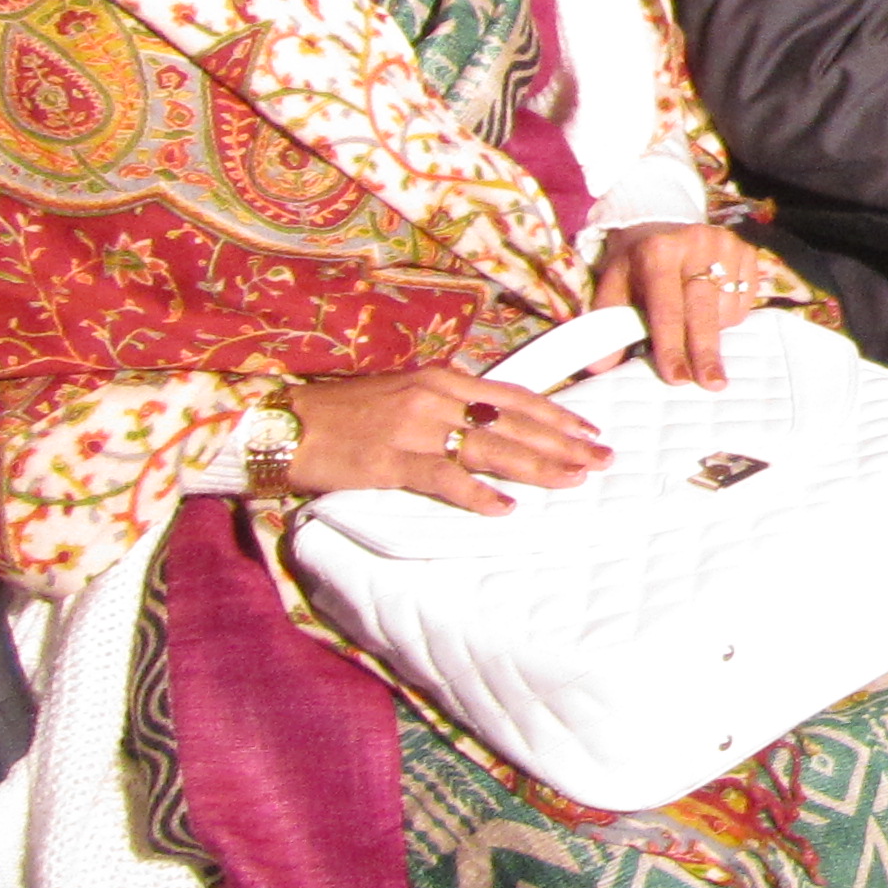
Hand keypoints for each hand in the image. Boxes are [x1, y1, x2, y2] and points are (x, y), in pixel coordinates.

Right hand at [282, 368, 608, 513]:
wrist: (284, 422)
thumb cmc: (341, 413)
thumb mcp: (403, 396)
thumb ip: (446, 407)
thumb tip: (489, 426)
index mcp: (442, 379)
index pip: (515, 396)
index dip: (557, 415)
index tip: (591, 431)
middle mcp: (435, 397)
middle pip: (514, 422)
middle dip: (564, 442)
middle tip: (603, 460)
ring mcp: (414, 428)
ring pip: (491, 448)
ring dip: (537, 466)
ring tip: (574, 480)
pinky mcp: (389, 460)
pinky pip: (443, 478)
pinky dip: (476, 494)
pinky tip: (505, 507)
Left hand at [591, 220, 782, 387]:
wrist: (661, 226)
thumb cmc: (636, 266)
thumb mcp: (614, 286)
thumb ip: (608, 324)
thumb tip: (601, 366)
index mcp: (657, 252)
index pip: (667, 308)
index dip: (671, 345)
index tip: (678, 379)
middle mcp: (695, 242)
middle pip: (703, 309)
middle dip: (704, 351)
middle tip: (711, 383)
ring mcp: (725, 244)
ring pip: (728, 308)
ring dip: (714, 332)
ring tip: (694, 327)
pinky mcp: (747, 250)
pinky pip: (745, 300)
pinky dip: (730, 316)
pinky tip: (712, 309)